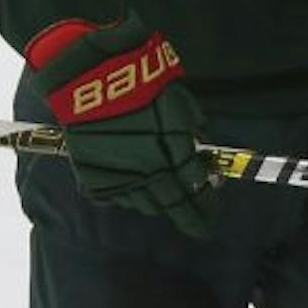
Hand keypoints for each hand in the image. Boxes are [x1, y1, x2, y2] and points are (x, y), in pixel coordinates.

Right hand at [26, 15, 218, 236]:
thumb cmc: (143, 87)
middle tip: (201, 225)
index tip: (213, 206)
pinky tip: (134, 186)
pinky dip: (129, 196)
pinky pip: (117, 200)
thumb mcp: (182, 104)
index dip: (209, 200)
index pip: (198, 188)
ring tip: (165, 197)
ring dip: (161, 203)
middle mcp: (150, 172)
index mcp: (175, 153)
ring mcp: (122, 180)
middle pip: (175, 205)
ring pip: (148, 206)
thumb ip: (196, 132)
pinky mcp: (95, 181)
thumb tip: (205, 153)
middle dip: (192, 217)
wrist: (95, 82)